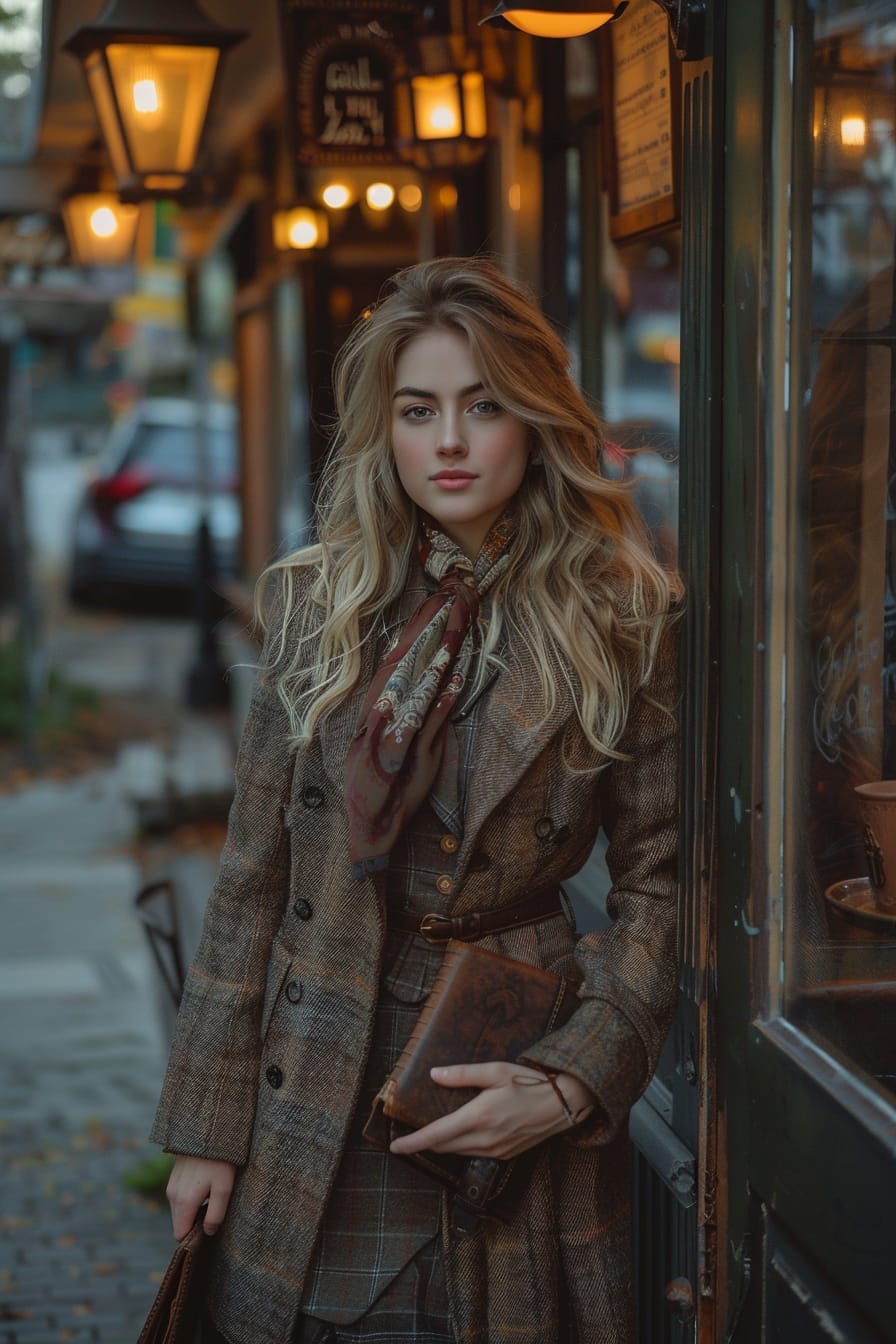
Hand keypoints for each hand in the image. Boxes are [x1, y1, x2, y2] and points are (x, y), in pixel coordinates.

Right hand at [166, 1154, 235, 1239]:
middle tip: (212, 1217)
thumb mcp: (224, 1188)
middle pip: (178, 1224)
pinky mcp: (174, 1177)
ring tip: (211, 1201)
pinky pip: (178, 1198)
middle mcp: (172, 1195)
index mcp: (183, 1202)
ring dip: (191, 1212)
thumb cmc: (219, 1160)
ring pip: (178, 1211)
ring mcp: (171, 1185)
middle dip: (192, 1226)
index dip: (193, 1239)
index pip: (179, 1235)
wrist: (208, 1129)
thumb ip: (216, 1214)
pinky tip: (205, 1190)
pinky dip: (189, 1201)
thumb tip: (208, 1232)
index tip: (208, 1234)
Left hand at [389, 1063, 594, 1161]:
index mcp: (478, 1117)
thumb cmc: (530, 1082)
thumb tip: (434, 1075)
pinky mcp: (505, 1155)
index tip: (395, 1147)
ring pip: (458, 1152)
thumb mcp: (495, 1071)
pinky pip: (474, 1154)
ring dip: (442, 1145)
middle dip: (424, 1144)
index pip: (436, 1135)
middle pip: (443, 1147)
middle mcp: (485, 1139)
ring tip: (430, 1134)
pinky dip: (461, 1146)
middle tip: (408, 1136)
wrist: (563, 1104)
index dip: (413, 1143)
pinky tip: (460, 1135)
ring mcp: (495, 1150)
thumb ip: (462, 1075)